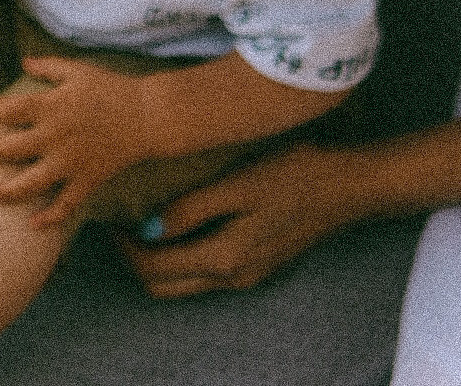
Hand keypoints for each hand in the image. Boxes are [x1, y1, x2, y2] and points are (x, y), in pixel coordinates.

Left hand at [0, 56, 148, 226]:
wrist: (146, 115)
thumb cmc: (110, 89)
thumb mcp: (78, 70)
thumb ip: (48, 66)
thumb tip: (23, 61)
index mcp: (52, 106)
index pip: (11, 110)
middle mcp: (56, 136)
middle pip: (12, 149)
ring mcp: (70, 162)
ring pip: (31, 183)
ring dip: (7, 191)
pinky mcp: (86, 180)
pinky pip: (64, 205)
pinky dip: (48, 218)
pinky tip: (32, 224)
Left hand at [122, 143, 358, 296]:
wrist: (349, 185)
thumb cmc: (295, 174)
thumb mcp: (240, 185)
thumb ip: (193, 209)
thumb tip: (149, 229)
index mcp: (225, 260)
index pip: (154, 270)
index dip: (124, 248)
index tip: (111, 217)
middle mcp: (233, 278)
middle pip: (164, 286)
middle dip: (136, 259)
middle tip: (120, 221)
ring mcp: (249, 274)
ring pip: (185, 281)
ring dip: (160, 257)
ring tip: (145, 216)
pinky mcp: (259, 262)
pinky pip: (208, 269)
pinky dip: (185, 253)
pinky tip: (183, 219)